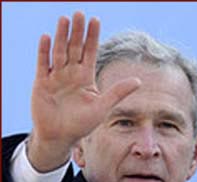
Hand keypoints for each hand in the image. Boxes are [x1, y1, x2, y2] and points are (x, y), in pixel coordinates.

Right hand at [28, 12, 140, 170]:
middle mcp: (71, 74)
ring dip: (62, 36)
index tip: (95, 20)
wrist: (61, 136)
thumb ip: (118, 92)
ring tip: (65, 20)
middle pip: (74, 48)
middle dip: (77, 32)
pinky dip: (45, 52)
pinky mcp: (42, 83)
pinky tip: (47, 38)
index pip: (89, 53)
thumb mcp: (103, 107)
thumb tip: (139, 81)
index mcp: (86, 78)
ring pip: (59, 52)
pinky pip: (44, 64)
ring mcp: (56, 77)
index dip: (92, 37)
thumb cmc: (82, 124)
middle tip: (80, 14)